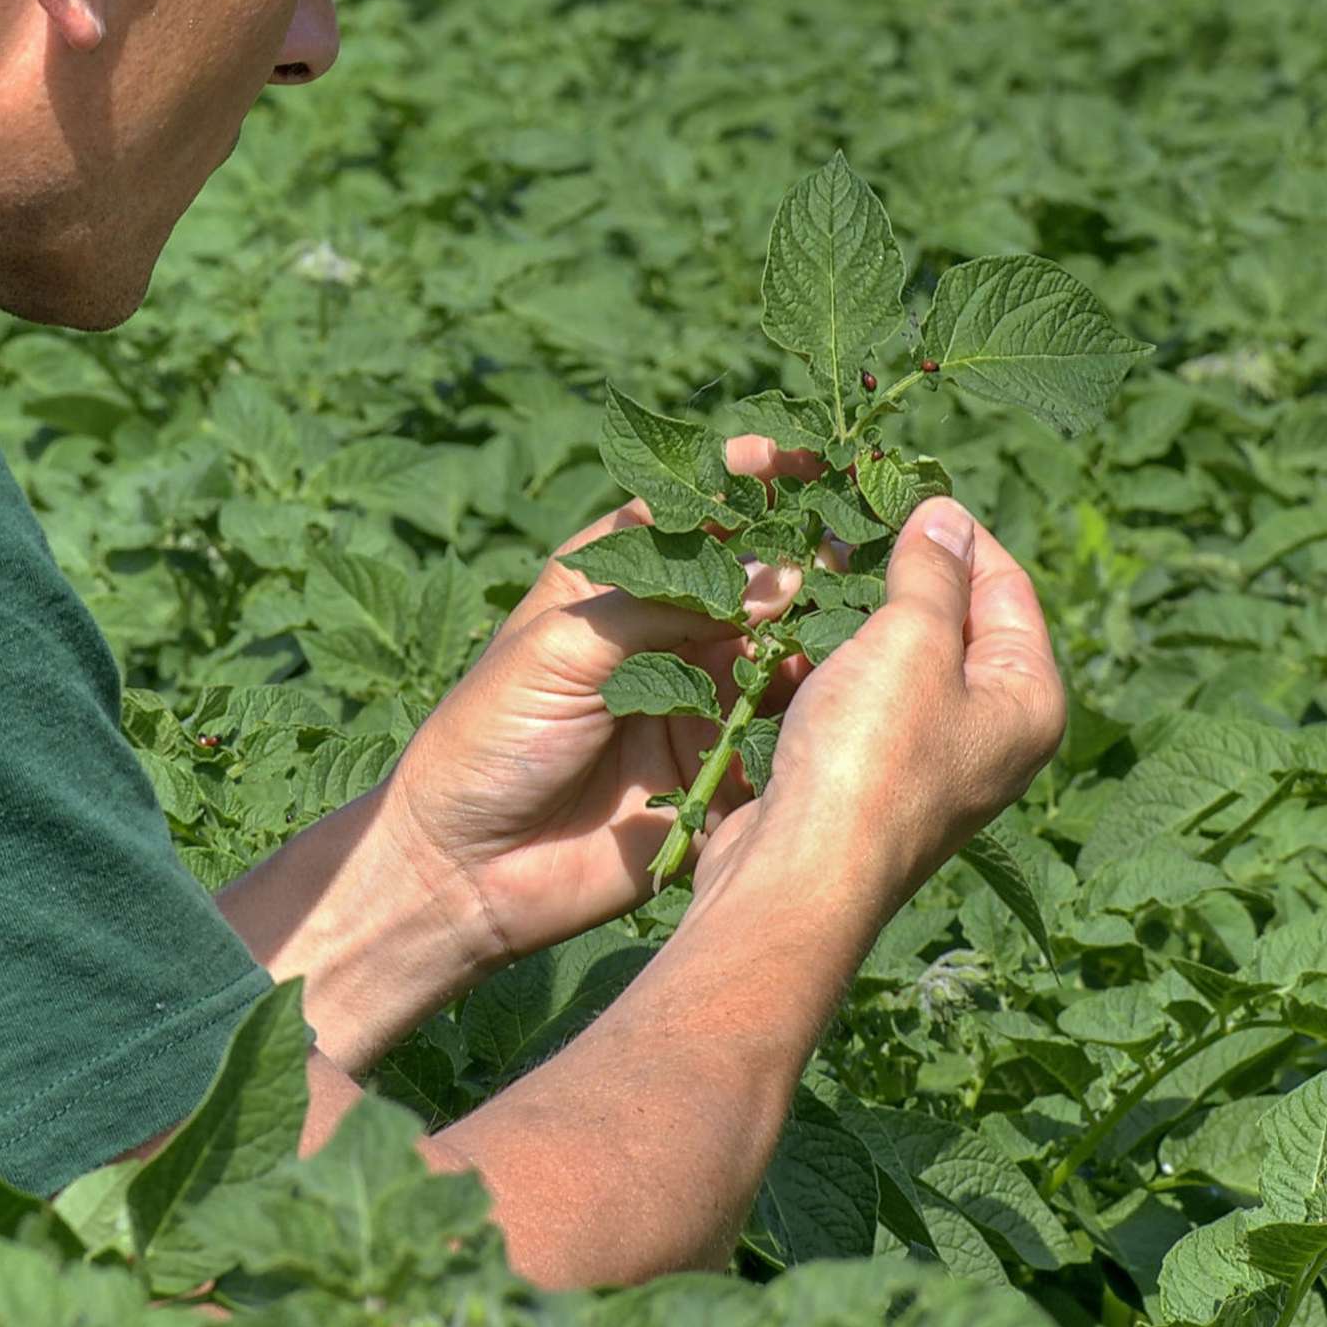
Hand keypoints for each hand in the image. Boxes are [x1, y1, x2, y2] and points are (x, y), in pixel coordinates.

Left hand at [380, 438, 818, 961]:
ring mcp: (692, 696)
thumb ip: (666, 604)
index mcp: (613, 581)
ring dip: (813, 630)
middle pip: (747, 576)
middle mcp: (661, 631)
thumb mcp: (563, 646)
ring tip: (858, 616)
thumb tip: (778, 574)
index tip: (802, 457)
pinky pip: (776, 726)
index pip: (686, 512)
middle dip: (800, 554)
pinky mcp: (714, 764)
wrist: (468, 869)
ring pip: (774, 647)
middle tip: (851, 546)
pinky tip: (844, 687)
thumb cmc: (492, 736)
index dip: (740, 479)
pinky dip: (811, 706)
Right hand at [690, 495, 1065, 918]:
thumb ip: (932, 572)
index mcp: (1029, 701)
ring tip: (812, 567)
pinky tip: (789, 633)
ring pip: (901, 659)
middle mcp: (993, 734)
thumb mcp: (911, 641)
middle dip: (902, 570)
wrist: (799, 876)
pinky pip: (861, 699)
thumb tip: (945, 512)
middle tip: (847, 522)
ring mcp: (933, 761)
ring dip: (858, 615)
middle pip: (956, 621)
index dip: (955, 532)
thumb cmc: (871, 757)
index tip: (898, 489)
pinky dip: (831, 663)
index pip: (1007, 586)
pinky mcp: (872, 779)